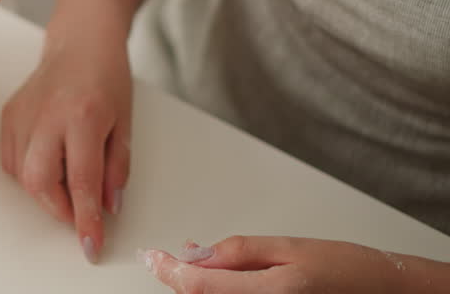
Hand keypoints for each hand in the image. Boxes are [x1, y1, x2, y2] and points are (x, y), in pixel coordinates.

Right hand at [0, 24, 131, 263]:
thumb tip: (107, 208)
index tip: (90, 245)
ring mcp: (22, 114)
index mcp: (83, 116)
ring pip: (22, 175)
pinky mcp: (8, 115)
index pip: (81, 181)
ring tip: (66, 178)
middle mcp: (47, 115)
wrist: (79, 42)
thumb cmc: (106, 79)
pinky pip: (10, 160)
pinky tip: (47, 161)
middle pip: (40, 182)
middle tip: (79, 213)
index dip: (86, 219)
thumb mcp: (126, 124)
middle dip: (59, 210)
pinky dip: (28, 173)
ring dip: (46, 191)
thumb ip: (116, 169)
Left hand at [140, 236, 445, 292]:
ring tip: (201, 263)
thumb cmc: (346, 268)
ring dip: (199, 286)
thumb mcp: (288, 246)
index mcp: (268, 292)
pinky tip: (221, 280)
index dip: (167, 269)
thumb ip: (237, 251)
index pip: (197, 285)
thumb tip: (196, 254)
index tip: (150, 255)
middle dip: (181, 277)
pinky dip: (219, 293)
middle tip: (172, 255)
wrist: (385, 292)